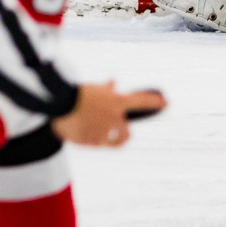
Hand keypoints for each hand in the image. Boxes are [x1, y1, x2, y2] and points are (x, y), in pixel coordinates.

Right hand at [51, 82, 165, 146]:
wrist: (59, 101)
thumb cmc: (76, 93)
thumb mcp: (94, 89)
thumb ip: (106, 89)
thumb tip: (113, 82)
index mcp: (117, 102)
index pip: (141, 101)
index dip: (154, 102)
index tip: (166, 102)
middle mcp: (114, 118)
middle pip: (127, 134)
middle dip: (123, 136)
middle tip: (119, 135)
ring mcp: (104, 132)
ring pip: (110, 142)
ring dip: (106, 139)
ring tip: (94, 134)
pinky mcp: (93, 142)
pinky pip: (95, 145)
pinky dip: (89, 140)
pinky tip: (79, 131)